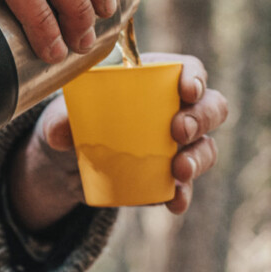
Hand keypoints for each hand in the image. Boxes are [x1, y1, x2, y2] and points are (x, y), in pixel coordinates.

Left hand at [6, 52, 228, 231]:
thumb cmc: (72, 119)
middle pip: (211, 107)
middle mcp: (175, 109)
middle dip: (201, 118)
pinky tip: (173, 202)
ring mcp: (177, 146)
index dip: (195, 77)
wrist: (65, 163)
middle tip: (178, 131)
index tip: (187, 90)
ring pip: (206, 147)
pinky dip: (183, 194)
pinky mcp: (169, 178)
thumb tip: (60, 133)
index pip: (189, 69)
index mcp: (154, 78)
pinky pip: (186, 187)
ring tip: (179, 170)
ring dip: (198, 158)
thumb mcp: (62, 114)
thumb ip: (59, 119)